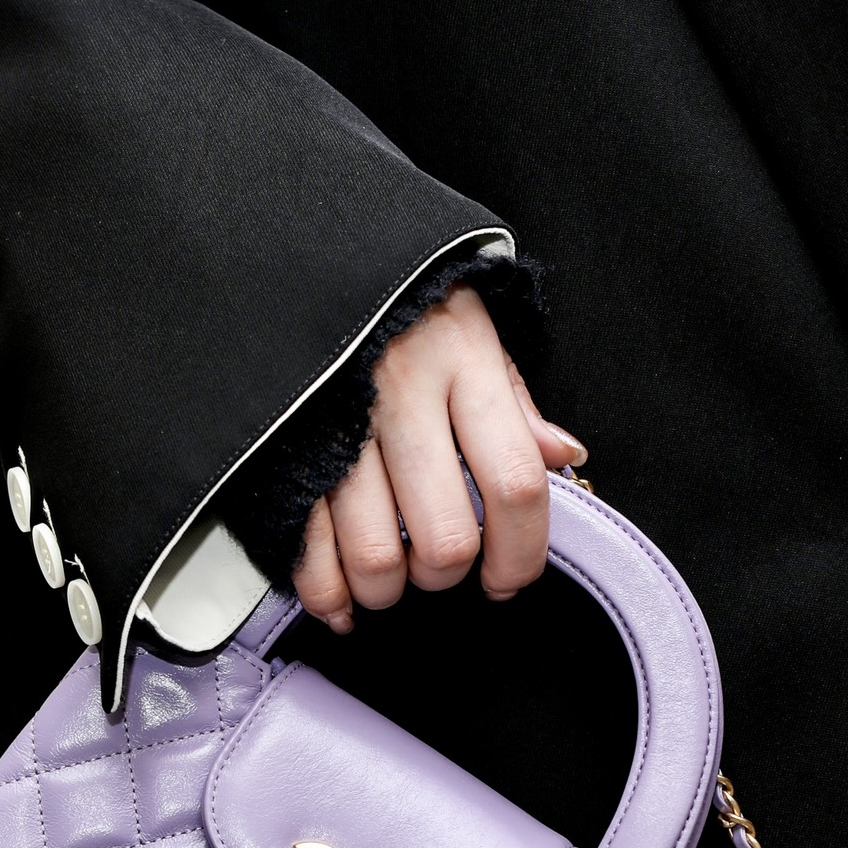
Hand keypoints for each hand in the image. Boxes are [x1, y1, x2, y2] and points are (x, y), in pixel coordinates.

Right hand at [293, 285, 586, 631]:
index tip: (511, 579)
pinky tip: (342, 600)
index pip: (515, 484)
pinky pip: (309, 550)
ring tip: (392, 579)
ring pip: (376, 557)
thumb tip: (564, 457)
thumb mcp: (470, 325)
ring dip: (388, 590)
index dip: (523, 552)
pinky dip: (326, 595)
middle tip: (442, 567)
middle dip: (447, 575)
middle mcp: (402, 396)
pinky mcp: (283, 450)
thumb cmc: (396, 297)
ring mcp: (336, 428)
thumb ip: (514, 400)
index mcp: (462, 360)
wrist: (293, 247)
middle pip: (444, 537)